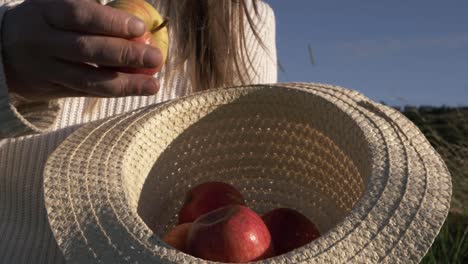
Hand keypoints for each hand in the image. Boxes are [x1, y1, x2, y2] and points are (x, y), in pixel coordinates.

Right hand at [1, 0, 161, 100]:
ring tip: (153, 85)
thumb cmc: (46, 20)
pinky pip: (84, 92)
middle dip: (125, 55)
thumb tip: (130, 9)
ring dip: (124, 83)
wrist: (3, 48)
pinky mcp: (48, 89)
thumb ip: (88, 5)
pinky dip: (111, 92)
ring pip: (87, 79)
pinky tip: (134, 90)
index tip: (141, 28)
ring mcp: (44, 68)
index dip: (111, 22)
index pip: (80, 16)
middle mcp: (41, 40)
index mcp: (45, 11)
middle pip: (86, 50)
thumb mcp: (57, 3)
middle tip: (155, 57)